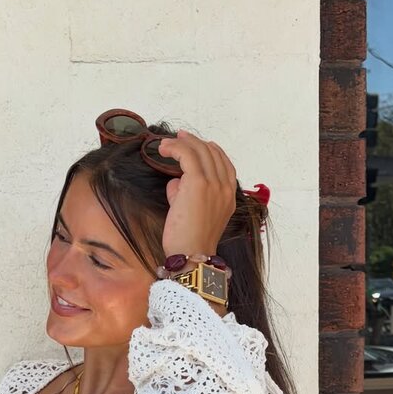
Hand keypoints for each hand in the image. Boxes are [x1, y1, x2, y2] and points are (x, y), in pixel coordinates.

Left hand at [157, 131, 236, 258]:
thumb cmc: (189, 242)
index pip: (224, 163)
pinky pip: (187, 154)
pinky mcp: (198, 183)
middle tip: (178, 138)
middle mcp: (225, 187)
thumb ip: (185, 195)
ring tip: (166, 144)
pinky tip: (163, 149)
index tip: (193, 145)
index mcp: (229, 196)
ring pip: (200, 151)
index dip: (209, 150)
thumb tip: (175, 182)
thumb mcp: (193, 214)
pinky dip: (175, 148)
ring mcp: (213, 184)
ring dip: (182, 143)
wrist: (192, 256)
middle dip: (194, 142)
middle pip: (212, 153)